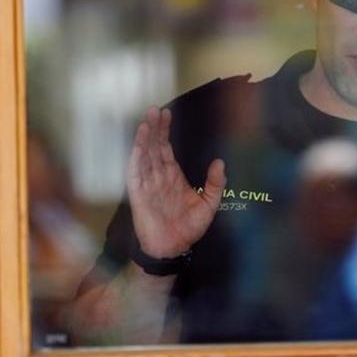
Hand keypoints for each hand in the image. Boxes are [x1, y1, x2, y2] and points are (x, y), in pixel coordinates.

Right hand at [127, 106, 225, 259]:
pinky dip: (136, 156)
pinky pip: (135, 172)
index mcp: (172, 176)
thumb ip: (215, 184)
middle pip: (154, 146)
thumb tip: (220, 162)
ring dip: (144, 138)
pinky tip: (139, 143)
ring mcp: (147, 183)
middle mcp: (158, 176)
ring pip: (144, 155)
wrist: (173, 248)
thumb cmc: (188, 228)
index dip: (165, 131)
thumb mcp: (209, 204)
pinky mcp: (138, 193)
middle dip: (154, 128)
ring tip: (147, 120)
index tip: (166, 113)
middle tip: (154, 108)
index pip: (166, 148)